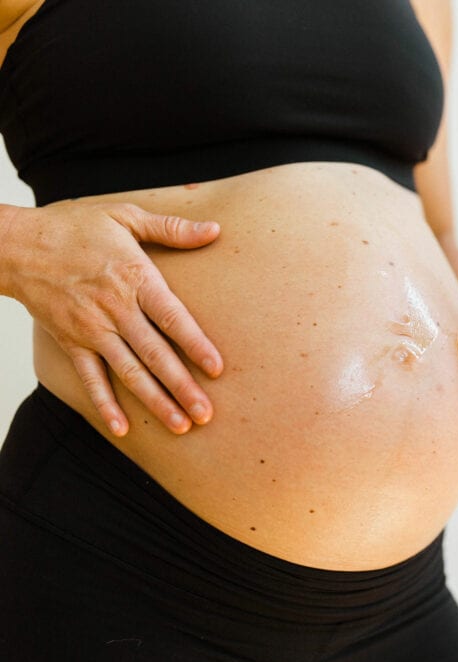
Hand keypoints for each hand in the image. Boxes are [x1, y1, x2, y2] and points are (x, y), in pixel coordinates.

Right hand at [3, 202, 223, 435]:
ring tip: (181, 426)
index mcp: (135, 278)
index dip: (195, 344)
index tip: (217, 369)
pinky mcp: (71, 342)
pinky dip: (105, 404)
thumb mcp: (125, 216)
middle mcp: (115, 309)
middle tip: (205, 414)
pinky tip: (122, 428)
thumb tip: (215, 229)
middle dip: (182, 386)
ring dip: (155, 401)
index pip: (172, 317)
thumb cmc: (76, 227)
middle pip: (155, 354)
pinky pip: (90, 378)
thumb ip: (172, 228)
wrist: (16, 244)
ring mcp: (91, 329)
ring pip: (129, 372)